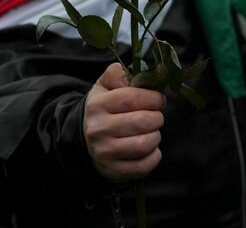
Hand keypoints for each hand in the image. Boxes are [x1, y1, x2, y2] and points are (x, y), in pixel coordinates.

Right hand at [84, 62, 165, 182]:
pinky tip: (150, 149)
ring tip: (152, 132)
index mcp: (97, 105)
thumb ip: (116, 74)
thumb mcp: (104, 87)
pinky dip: (154, 156)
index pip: (131, 98)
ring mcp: (105, 152)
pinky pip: (144, 166)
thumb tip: (128, 75)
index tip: (158, 99)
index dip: (152, 98)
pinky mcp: (114, 171)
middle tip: (156, 116)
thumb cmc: (103, 110)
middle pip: (141, 122)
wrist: (86, 141)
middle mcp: (98, 129)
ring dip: (155, 137)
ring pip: (144, 144)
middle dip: (156, 118)